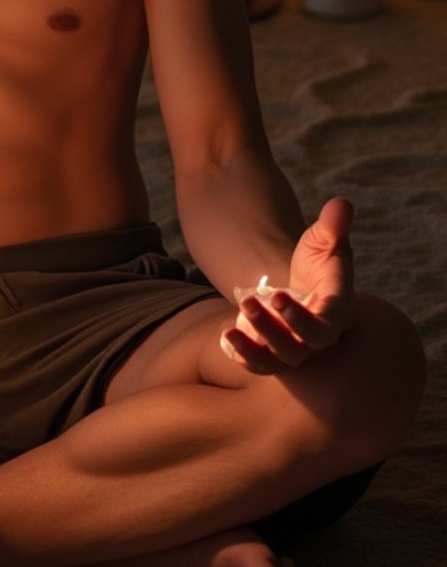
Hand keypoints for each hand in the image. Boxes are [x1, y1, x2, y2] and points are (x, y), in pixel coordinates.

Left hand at [222, 197, 353, 373]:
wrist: (301, 285)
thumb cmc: (316, 262)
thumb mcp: (322, 241)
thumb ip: (332, 226)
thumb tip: (342, 203)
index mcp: (334, 311)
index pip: (325, 326)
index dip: (301, 318)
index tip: (277, 296)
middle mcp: (315, 337)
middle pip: (299, 348)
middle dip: (273, 330)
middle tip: (249, 303)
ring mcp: (293, 347)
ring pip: (277, 360)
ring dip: (253, 347)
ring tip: (230, 327)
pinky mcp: (271, 351)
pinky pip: (258, 364)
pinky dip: (242, 355)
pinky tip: (225, 336)